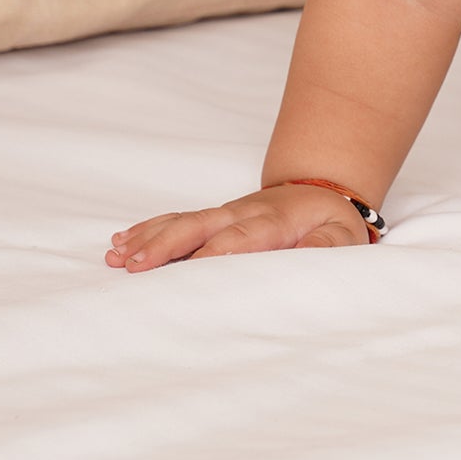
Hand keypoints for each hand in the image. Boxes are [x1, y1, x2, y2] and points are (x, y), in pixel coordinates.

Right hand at [105, 183, 370, 270]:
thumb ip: (327, 246)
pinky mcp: (214, 216)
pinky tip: (121, 241)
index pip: (241, 237)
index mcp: (276, 220)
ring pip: (183, 221)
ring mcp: (225, 212)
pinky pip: (178, 219)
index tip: (189, 271)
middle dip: (167, 244)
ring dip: (150, 237)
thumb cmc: (332, 222)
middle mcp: (244, 212)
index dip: (215, 253)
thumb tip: (309, 255)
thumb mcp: (343, 236)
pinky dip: (149, 229)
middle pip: (201, 225)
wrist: (323, 189)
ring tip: (117, 255)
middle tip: (135, 264)